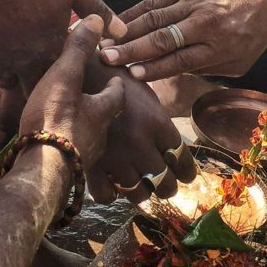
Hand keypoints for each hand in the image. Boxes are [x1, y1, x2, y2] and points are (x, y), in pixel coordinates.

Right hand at [0, 0, 124, 143]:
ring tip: (16, 74)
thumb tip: (121, 30)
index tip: (71, 83)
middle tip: (42, 91)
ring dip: (15, 80)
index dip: (70, 82)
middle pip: (35, 89)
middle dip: (39, 92)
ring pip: (9, 83)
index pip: (68, 80)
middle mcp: (28, 63)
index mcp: (54, 50)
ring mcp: (1, 62)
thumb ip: (97, 11)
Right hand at [81, 59, 196, 203]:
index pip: (182, 159)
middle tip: (166, 186)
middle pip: (165, 181)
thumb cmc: (117, 78)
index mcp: (157, 122)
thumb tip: (171, 148)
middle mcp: (139, 143)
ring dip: (143, 192)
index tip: (186, 176)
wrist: (80, 72)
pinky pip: (106, 194)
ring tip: (142, 188)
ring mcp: (115, 156)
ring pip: (139, 193)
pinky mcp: (91, 162)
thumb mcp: (147, 96)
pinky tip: (114, 187)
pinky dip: (112, 194)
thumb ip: (160, 123)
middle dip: (168, 186)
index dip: (186, 171)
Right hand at [99, 0, 266, 81]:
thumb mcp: (240, 60)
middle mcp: (204, 23)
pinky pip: (156, 1)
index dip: (154, 68)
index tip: (130, 75)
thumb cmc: (254, 30)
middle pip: (162, 38)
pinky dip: (134, 11)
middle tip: (105, 59)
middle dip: (131, 50)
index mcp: (219, 46)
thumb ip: (208, 68)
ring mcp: (193, 2)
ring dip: (126, 31)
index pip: (180, 59)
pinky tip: (118, 21)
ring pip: (154, 18)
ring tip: (104, 42)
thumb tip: (173, 71)